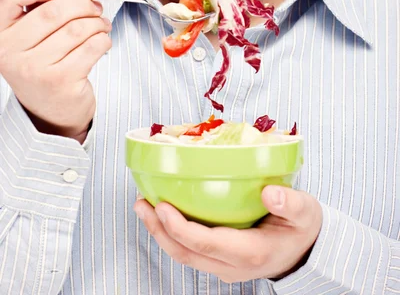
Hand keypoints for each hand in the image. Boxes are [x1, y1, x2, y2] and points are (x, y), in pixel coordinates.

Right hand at [0, 0, 111, 141]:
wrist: (51, 111)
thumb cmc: (43, 63)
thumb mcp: (30, 30)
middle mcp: (10, 52)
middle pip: (53, 10)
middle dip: (83, 5)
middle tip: (95, 8)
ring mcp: (34, 69)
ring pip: (77, 28)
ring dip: (98, 23)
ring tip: (102, 26)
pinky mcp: (60, 82)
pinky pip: (92, 47)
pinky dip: (104, 40)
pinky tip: (102, 43)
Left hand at [134, 185, 321, 283]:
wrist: (307, 250)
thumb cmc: (302, 227)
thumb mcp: (305, 211)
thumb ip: (291, 203)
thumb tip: (271, 193)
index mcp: (251, 252)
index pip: (206, 244)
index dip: (180, 227)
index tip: (162, 205)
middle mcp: (232, 266)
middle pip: (186, 253)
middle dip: (159, 230)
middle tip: (141, 203)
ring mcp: (224, 267)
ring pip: (184, 255)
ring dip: (160, 233)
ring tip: (143, 206)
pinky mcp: (220, 261)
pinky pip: (190, 251)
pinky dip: (171, 233)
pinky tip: (163, 213)